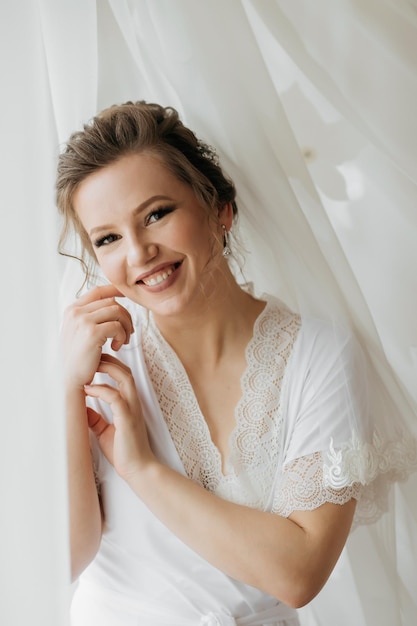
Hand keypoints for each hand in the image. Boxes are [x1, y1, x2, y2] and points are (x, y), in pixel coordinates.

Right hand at [62, 285, 134, 388]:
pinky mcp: (92, 332)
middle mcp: (76, 312)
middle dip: (125, 316)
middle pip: (111, 302)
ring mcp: (83, 320)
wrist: (69, 378)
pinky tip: (116, 347)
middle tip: (128, 333)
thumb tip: (113, 304)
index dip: (115, 289)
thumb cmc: (78, 358)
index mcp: (72, 310)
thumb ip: (91, 316)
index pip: (98, 291)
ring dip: (126, 327)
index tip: (128, 295)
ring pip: (117, 312)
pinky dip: (122, 336)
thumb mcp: (80, 332)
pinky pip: (117, 326)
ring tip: (123, 341)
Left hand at [84, 354, 154, 480]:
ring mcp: (131, 409)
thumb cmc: (124, 451)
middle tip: (93, 357)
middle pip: (125, 371)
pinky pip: (115, 398)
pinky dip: (101, 390)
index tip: (94, 361)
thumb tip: (81, 409)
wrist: (138, 469)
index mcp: (129, 403)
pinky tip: (88, 390)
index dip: (111, 364)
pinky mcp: (127, 419)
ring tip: (90, 367)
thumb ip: (95, 418)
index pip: (124, 375)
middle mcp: (133, 403)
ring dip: (107, 369)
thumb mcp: (104, 431)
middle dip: (109, 360)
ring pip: (125, 378)